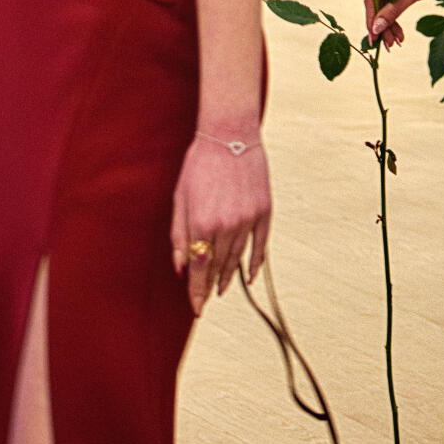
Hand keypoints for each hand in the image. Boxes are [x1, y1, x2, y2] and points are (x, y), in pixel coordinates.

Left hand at [173, 130, 273, 316]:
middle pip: (218, 267)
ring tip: (222, 289)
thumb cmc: (198, 165)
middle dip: (210, 286)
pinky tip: (248, 277)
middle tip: (206, 300)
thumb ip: (179, 236)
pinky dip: (254, 263)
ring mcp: (248, 219)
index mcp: (201, 224)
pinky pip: (261, 245)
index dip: (196, 292)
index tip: (196, 307)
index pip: (199, 270)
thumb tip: (181, 269)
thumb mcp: (180, 200)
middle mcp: (226, 226)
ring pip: (238, 258)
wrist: (229, 135)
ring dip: (229, 276)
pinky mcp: (264, 211)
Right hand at [364, 0, 443, 46]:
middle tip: (390, 46)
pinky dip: (394, 19)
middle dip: (383, 28)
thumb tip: (376, 29)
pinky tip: (400, 33)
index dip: (372, 23)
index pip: (371, 3)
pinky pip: (389, 5)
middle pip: (377, 7)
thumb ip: (393, 10)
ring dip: (390, 26)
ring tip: (398, 42)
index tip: (373, 41)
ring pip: (383, 9)